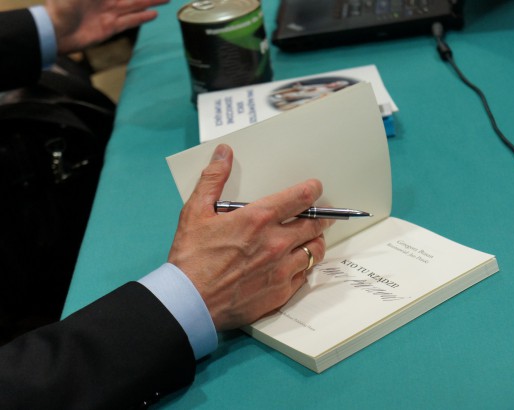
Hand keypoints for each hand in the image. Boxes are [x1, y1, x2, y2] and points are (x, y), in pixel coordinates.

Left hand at [45, 0, 169, 54]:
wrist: (55, 32)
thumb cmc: (60, 6)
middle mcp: (107, 0)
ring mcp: (110, 14)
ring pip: (135, 6)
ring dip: (150, 2)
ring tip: (165, 0)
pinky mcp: (110, 28)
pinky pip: (130, 21)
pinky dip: (142, 18)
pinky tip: (153, 15)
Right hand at [168, 144, 333, 330]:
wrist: (189, 302)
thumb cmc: (191, 257)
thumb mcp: (195, 212)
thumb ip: (213, 179)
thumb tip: (224, 153)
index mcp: (258, 219)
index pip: (300, 198)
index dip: (312, 189)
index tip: (315, 188)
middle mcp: (276, 243)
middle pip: (315, 224)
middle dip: (321, 216)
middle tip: (322, 214)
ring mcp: (281, 270)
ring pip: (314, 250)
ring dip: (315, 241)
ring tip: (311, 238)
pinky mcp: (280, 292)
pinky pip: (304, 275)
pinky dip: (303, 266)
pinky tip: (295, 264)